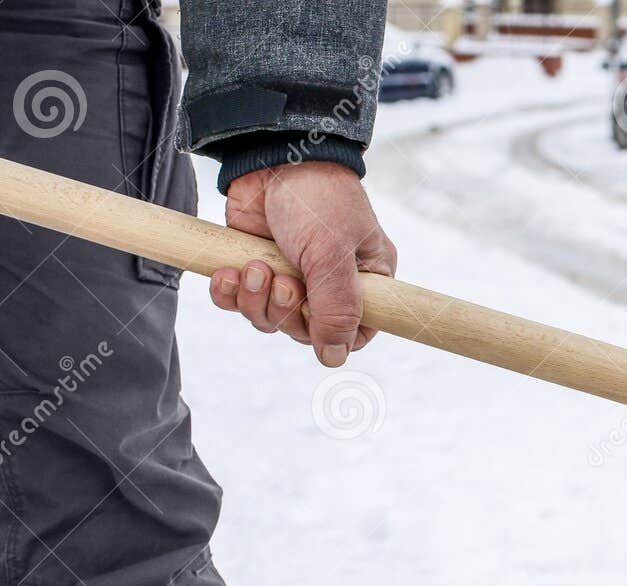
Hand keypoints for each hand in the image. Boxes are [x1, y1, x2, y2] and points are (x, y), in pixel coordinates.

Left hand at [209, 161, 397, 367]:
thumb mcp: (332, 254)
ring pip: (269, 319)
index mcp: (364, 279)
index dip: (331, 335)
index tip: (312, 319)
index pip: (356, 331)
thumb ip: (336, 308)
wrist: (269, 154)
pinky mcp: (254, 264)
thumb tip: (335, 357)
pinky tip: (228, 273)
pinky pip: (239, 301)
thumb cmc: (316, 197)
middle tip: (282, 282)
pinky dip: (229, 294)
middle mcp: (328, 282)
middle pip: (304, 330)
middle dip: (285, 313)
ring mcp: (290, 274)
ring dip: (255, 301)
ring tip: (253, 268)